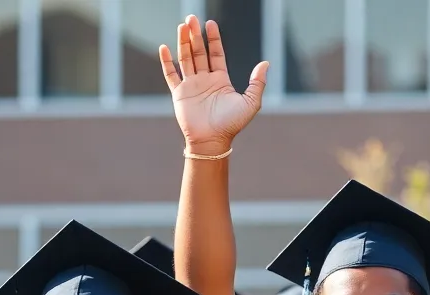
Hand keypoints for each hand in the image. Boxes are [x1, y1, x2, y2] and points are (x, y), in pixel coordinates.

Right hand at [160, 16, 269, 155]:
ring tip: (182, 26)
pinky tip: (164, 48)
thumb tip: (265, 63)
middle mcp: (205, 80)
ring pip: (185, 59)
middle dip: (195, 35)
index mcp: (220, 80)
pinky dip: (166, 62)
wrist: (212, 141)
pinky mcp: (179, 95)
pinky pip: (171, 75)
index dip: (213, 39)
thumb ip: (257, 83)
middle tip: (192, 18)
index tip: (210, 24)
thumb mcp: (251, 102)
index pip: (216, 54)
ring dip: (183, 42)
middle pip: (198, 52)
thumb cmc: (231, 124)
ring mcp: (191, 86)